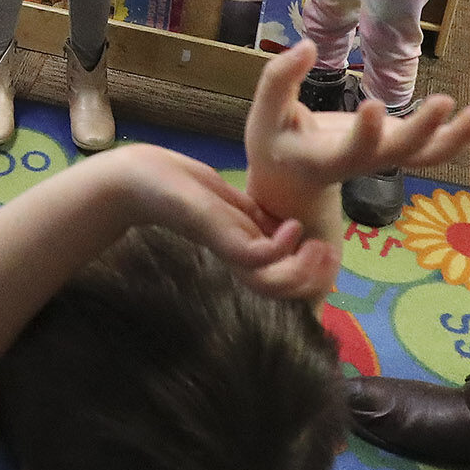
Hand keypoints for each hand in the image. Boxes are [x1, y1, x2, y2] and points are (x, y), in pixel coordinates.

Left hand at [107, 145, 335, 300]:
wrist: (141, 179)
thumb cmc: (184, 188)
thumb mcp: (234, 203)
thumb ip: (259, 219)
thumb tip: (289, 230)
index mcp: (244, 250)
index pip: (285, 279)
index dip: (314, 273)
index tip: (329, 252)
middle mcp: (237, 257)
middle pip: (286, 290)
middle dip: (317, 276)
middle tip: (328, 252)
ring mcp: (227, 249)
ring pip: (274, 283)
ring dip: (304, 269)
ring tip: (317, 245)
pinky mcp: (217, 236)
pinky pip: (258, 258)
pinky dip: (282, 247)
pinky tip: (291, 227)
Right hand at [244, 42, 469, 219]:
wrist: (289, 181)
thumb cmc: (273, 143)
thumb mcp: (263, 114)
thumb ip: (279, 79)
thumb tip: (307, 44)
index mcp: (325, 158)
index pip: (348, 150)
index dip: (363, 133)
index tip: (373, 105)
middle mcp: (362, 164)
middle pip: (398, 153)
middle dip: (423, 130)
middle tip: (443, 103)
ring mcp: (384, 158)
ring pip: (425, 156)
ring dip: (457, 138)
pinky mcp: (396, 148)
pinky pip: (433, 149)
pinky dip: (462, 136)